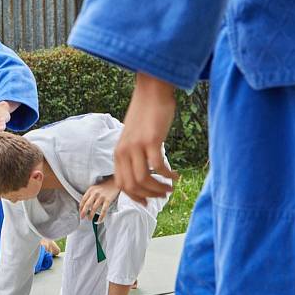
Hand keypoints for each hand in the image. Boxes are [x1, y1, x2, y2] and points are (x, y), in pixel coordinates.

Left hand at [80, 178, 119, 220]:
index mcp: (90, 190)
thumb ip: (90, 194)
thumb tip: (85, 204)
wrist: (115, 182)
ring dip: (91, 215)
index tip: (80, 212)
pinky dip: (101, 216)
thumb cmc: (105, 186)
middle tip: (82, 217)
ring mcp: (101, 196)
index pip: (83, 200)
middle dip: (83, 212)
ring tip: (89, 219)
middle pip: (87, 204)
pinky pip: (104, 210)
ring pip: (94, 208)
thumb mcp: (95, 188)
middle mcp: (95, 193)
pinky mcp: (108, 200)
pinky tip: (99, 220)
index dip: (81, 207)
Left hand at [114, 73, 179, 204]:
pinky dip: (168, 175)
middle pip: (132, 186)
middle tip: (164, 195)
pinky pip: (158, 167)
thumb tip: (146, 173)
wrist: (151, 91)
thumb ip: (135, 154)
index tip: (148, 203)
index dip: (135, 197)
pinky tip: (176, 175)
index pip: (122, 184)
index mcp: (118, 153)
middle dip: (149, 195)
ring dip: (159, 188)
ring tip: (171, 187)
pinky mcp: (150, 140)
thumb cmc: (146, 115)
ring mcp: (136, 146)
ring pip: (144, 180)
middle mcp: (124, 152)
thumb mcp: (133, 137)